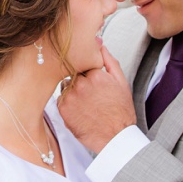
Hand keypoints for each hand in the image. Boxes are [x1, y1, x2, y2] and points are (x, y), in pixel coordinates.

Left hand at [58, 39, 136, 154]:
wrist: (115, 138)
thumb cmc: (120, 111)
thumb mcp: (121, 82)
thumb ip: (109, 60)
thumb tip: (99, 43)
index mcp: (95, 74)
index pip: (82, 62)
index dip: (87, 70)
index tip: (92, 78)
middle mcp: (80, 84)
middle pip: (72, 73)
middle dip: (79, 79)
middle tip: (91, 93)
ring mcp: (70, 97)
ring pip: (65, 86)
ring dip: (72, 91)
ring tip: (87, 103)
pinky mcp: (63, 110)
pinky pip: (61, 99)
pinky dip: (68, 103)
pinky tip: (81, 111)